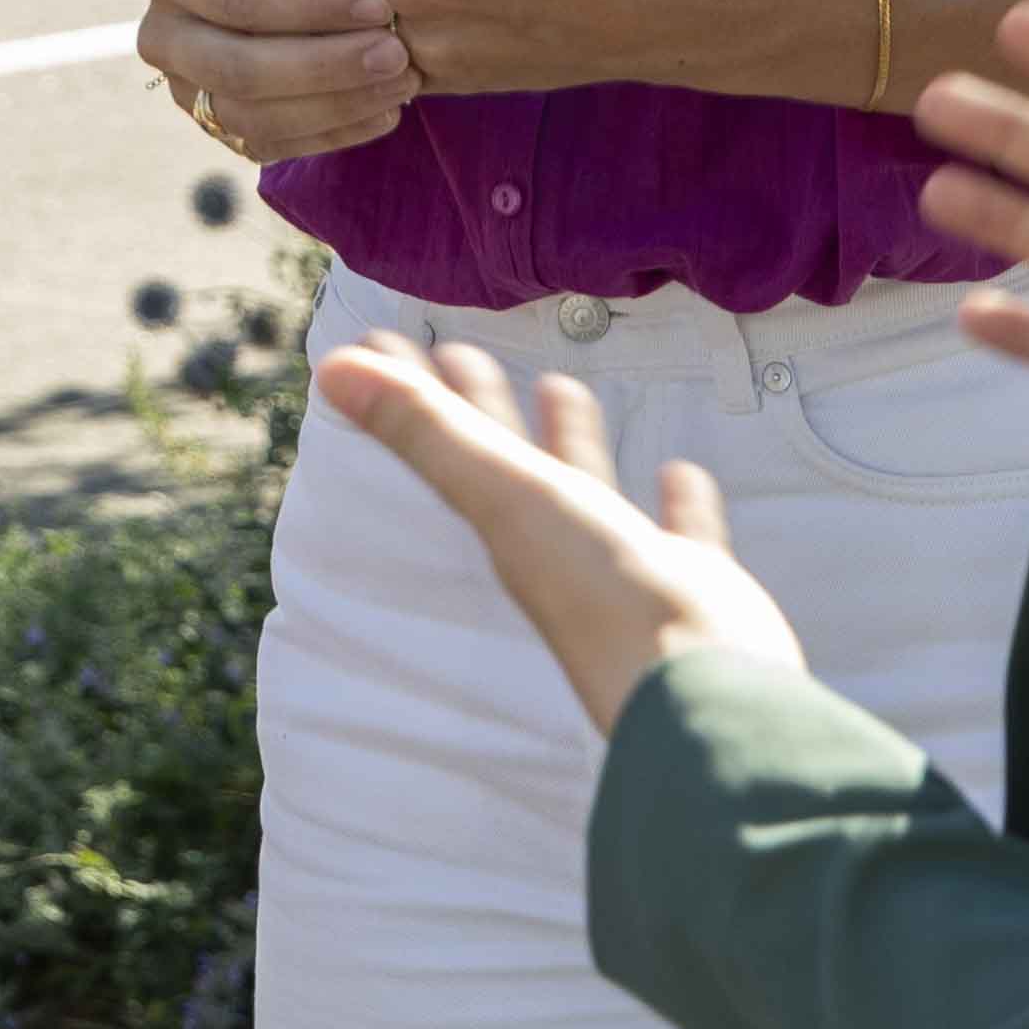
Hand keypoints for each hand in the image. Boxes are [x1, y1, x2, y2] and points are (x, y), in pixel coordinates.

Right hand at [141, 0, 418, 158]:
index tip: (381, 5)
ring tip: (401, 83)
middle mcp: (161, 37)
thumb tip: (377, 5)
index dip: (311, 9)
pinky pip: (273, 146)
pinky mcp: (218, 132)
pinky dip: (334, 134)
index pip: (238, 0)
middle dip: (325, 66)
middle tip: (396, 54)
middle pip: (238, 69)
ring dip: (335, 107)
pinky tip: (385, 112)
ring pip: (253, 118)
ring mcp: (184, 92)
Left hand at [311, 331, 818, 735]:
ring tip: (559, 387)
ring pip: (586, 487)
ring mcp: (624, 566)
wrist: (700, 689)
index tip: (380, 339)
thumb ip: (426, 432)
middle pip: (506, 460)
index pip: (445, 439)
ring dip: (571, 440)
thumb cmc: (599, 590)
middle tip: (458, 351)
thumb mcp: (509, 495)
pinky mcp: (694, 584)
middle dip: (481, 405)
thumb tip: (328, 370)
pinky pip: (679, 531)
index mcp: (506, 523)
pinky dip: (677, 500)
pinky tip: (679, 470)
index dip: (410, 389)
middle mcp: (556, 544)